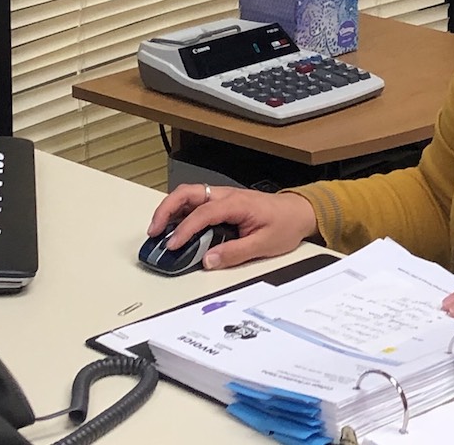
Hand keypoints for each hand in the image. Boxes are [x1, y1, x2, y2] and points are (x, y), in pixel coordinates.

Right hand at [147, 183, 318, 269]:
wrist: (299, 211)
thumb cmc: (285, 224)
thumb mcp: (264, 244)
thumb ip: (235, 253)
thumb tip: (208, 260)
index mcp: (237, 203)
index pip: (203, 213)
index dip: (185, 229)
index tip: (173, 244)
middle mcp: (226, 195)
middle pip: (188, 193)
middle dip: (166, 210)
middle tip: (154, 231)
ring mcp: (223, 197)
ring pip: (188, 195)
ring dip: (170, 210)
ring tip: (158, 230)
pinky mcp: (222, 203)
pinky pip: (196, 203)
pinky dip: (180, 212)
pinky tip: (174, 228)